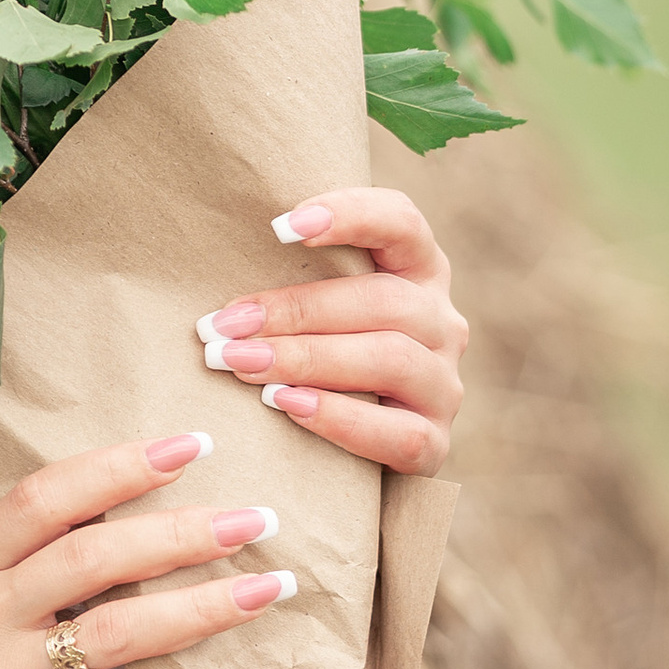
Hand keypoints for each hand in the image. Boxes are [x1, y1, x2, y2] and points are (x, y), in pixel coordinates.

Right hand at [0, 429, 291, 668]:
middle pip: (94, 556)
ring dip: (203, 608)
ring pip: (117, 632)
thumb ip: (18, 569)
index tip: (189, 444)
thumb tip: (111, 530)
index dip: (120, 465)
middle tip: (257, 516)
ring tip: (269, 589)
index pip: (46, 499)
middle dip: (183, 531)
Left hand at [193, 183, 466, 475]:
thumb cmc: (322, 360)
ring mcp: (444, 384)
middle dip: (297, 310)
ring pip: (390, 358)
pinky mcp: (435, 443)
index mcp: (418, 272)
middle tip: (225, 325)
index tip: (280, 227)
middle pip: (382, 299)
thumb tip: (225, 281)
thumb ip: (294, 281)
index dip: (350, 214)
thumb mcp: (319, 312)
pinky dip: (339, 417)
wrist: (353, 454)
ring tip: (242, 364)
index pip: (402, 222)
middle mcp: (442, 321)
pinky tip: (286, 405)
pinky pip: (398, 433)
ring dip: (307, 359)